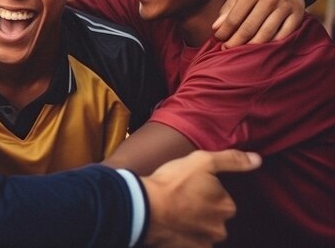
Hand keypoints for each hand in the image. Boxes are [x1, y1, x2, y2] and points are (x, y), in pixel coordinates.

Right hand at [141, 149, 260, 247]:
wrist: (143, 208)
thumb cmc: (172, 183)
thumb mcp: (202, 161)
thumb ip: (232, 160)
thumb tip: (257, 160)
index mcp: (227, 207)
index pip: (223, 200)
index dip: (207, 192)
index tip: (191, 187)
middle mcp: (220, 229)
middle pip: (213, 218)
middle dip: (201, 211)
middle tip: (180, 201)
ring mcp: (203, 243)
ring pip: (201, 232)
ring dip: (192, 225)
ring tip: (173, 214)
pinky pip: (189, 243)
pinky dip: (183, 236)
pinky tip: (170, 227)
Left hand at [212, 0, 303, 47]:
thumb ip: (228, 8)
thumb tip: (216, 27)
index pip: (234, 18)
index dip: (224, 32)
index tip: (218, 38)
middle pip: (249, 28)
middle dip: (235, 42)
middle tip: (227, 49)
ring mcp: (285, 6)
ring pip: (266, 34)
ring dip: (251, 46)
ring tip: (241, 51)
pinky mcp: (297, 14)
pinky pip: (283, 35)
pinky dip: (271, 44)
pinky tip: (261, 48)